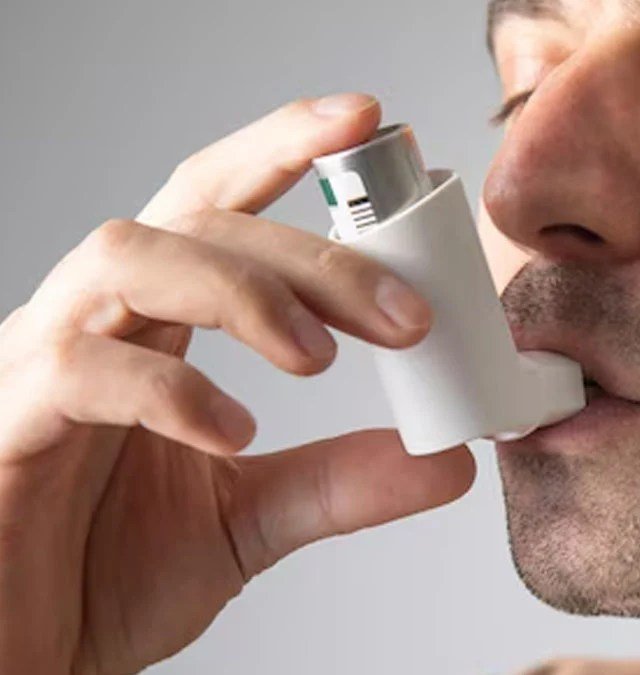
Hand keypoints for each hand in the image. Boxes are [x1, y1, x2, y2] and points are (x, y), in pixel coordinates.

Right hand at [0, 93, 475, 674]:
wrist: (18, 654)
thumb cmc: (97, 572)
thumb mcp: (248, 521)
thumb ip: (340, 482)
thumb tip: (450, 459)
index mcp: (154, 324)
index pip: (219, 203)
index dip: (284, 146)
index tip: (369, 122)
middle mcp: (97, 322)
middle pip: (197, 219)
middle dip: (311, 252)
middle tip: (405, 315)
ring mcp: (41, 364)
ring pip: (129, 257)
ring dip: (241, 290)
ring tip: (319, 360)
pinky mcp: (7, 424)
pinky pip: (77, 371)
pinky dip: (168, 391)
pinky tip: (232, 433)